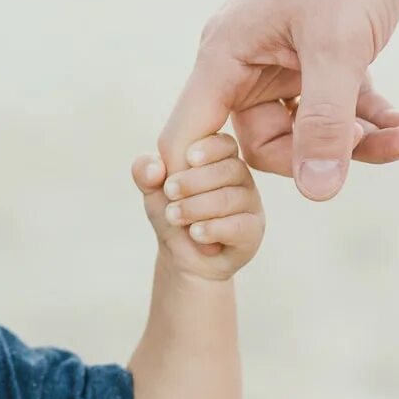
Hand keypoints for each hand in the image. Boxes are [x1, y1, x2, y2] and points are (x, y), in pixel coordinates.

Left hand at [132, 134, 262, 281]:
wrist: (182, 255)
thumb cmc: (173, 212)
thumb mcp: (151, 190)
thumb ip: (145, 171)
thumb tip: (154, 167)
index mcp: (219, 157)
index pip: (224, 142)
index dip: (208, 148)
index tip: (188, 158)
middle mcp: (240, 177)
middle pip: (229, 169)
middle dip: (193, 181)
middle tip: (169, 193)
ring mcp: (249, 204)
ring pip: (230, 198)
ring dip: (196, 207)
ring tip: (174, 216)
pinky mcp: (253, 231)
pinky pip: (239, 226)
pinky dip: (212, 229)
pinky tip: (195, 233)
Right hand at [158, 0, 398, 200]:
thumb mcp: (339, 48)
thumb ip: (324, 123)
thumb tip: (315, 193)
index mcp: (224, 57)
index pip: (189, 138)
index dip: (203, 181)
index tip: (233, 216)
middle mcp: (245, 62)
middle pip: (261, 143)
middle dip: (319, 155)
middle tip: (381, 149)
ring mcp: (284, 59)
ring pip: (307, 127)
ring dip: (357, 140)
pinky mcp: (322, 53)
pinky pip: (337, 106)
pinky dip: (371, 118)